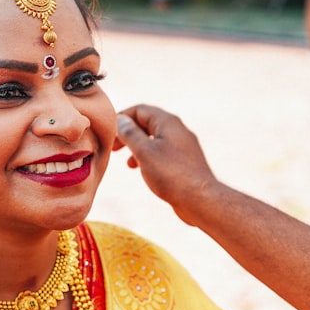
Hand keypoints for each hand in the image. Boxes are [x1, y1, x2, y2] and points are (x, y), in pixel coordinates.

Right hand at [114, 104, 217, 224]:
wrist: (200, 200)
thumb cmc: (172, 175)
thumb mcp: (144, 152)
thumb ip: (130, 134)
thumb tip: (121, 120)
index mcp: (168, 122)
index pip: (140, 110)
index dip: (121, 118)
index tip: (108, 133)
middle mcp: (177, 130)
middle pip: (147, 123)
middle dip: (128, 134)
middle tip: (114, 148)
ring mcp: (182, 146)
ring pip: (154, 139)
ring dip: (137, 147)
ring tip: (127, 163)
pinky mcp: (184, 162)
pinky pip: (162, 153)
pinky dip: (149, 158)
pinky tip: (144, 170)